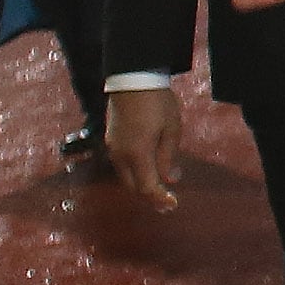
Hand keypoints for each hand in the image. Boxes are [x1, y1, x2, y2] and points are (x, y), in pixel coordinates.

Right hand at [106, 86, 182, 210]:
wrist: (133, 79)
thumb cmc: (157, 103)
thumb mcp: (171, 130)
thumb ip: (168, 158)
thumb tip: (170, 180)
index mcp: (137, 154)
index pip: (147, 187)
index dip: (160, 199)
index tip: (173, 205)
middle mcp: (120, 155)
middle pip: (133, 187)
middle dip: (150, 196)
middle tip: (167, 203)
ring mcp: (112, 148)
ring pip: (125, 177)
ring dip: (141, 185)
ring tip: (159, 189)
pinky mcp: (111, 140)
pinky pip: (121, 165)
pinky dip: (134, 173)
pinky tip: (147, 171)